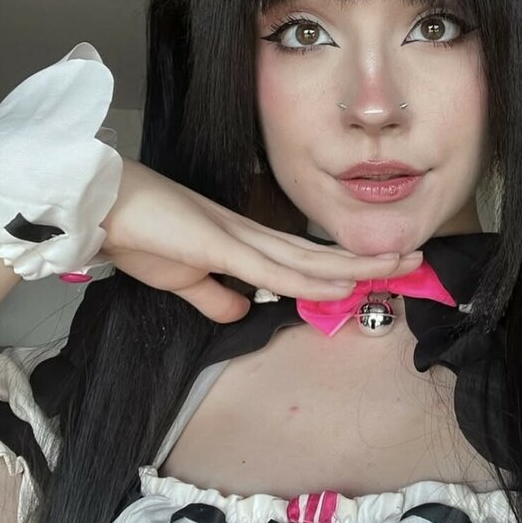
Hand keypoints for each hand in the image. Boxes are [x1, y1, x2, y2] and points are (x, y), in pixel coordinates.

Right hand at [98, 159, 423, 322]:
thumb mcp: (185, 280)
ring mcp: (241, 239)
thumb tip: (241, 313)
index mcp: (246, 244)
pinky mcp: (222, 245)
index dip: (343, 267)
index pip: (305, 259)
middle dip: (369, 259)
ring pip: (311, 259)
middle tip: (415, 258)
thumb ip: (215, 297)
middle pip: (322, 254)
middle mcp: (254, 237)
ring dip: (357, 266)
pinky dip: (312, 279)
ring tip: (401, 265)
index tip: (377, 273)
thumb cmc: (141, 238)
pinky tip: (343, 286)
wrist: (106, 209)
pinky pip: (275, 269)